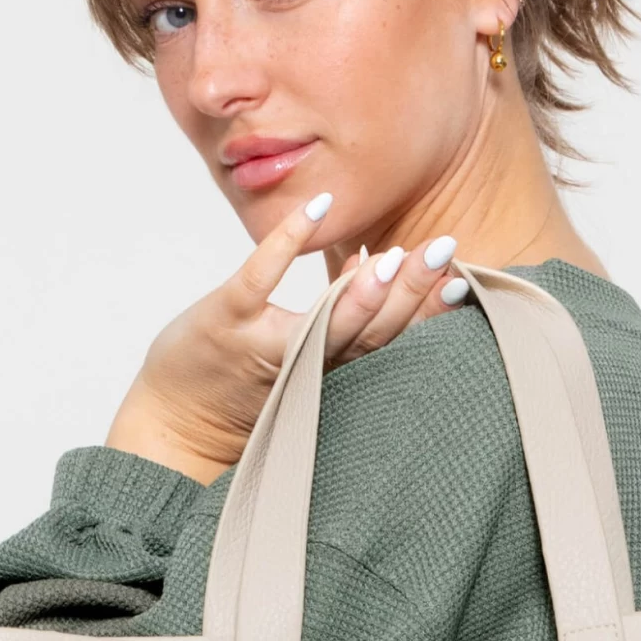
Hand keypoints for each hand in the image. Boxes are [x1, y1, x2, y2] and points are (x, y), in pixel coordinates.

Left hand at [105, 194, 466, 482]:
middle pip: (370, 332)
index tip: (463, 283)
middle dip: (408, 293)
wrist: (177, 431)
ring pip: (326, 321)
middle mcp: (307, 366)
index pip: (391, 343)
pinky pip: (260, 278)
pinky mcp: (226, 324)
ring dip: (361, 290)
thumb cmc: (244, 395)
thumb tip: (384, 270)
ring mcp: (266, 345)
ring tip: (397, 256)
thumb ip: (347, 326)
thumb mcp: (307, 365)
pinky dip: (288, 240)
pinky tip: (318, 208)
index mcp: (334, 374)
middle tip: (444, 254)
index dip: (427, 316)